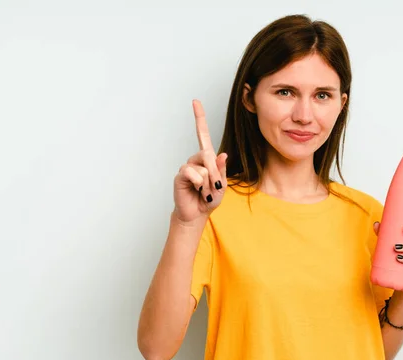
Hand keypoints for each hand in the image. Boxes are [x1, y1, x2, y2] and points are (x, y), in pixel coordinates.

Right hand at [173, 99, 227, 224]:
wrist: (197, 214)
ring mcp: (187, 166)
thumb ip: (222, 170)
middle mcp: (196, 159)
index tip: (195, 101)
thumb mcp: (222, 185)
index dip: (199, 118)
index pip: (203, 134)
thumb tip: (222, 154)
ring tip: (204, 192)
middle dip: (216, 173)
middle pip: (208, 155)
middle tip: (215, 188)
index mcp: (207, 158)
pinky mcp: (180, 175)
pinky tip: (197, 191)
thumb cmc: (209, 199)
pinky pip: (193, 174)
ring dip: (208, 183)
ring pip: (203, 168)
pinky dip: (200, 185)